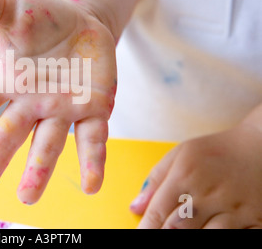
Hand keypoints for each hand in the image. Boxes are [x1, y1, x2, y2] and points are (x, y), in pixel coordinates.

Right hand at [0, 0, 117, 203]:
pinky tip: (91, 186)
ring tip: (27, 198)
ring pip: (47, 144)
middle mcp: (31, 102)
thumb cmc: (42, 17)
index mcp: (8, 80)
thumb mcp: (15, 6)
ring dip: (38, 171)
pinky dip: (91, 162)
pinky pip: (91, 139)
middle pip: (7, 136)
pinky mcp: (93, 110)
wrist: (82, 22)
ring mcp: (61, 109)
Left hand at [130, 123, 261, 228]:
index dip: (146, 227)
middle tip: (158, 233)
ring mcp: (233, 210)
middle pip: (177, 228)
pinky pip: (235, 237)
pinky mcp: (254, 220)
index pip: (158, 212)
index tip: (141, 232)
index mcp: (185, 176)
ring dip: (190, 237)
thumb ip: (156, 180)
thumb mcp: (180, 154)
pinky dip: (218, 237)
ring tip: (183, 231)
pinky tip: (209, 230)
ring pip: (205, 236)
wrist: (260, 147)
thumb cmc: (215, 152)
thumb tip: (135, 207)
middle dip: (163, 234)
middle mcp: (208, 194)